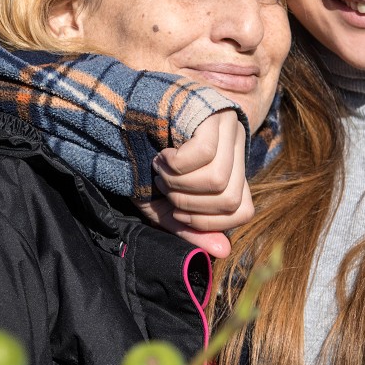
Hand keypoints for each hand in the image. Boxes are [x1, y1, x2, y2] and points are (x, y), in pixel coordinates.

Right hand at [137, 110, 252, 257]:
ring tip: (161, 170)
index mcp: (233, 166)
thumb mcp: (166, 203)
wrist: (121, 116)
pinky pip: (205, 153)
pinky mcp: (213, 112)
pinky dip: (177, 164)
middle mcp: (238, 145)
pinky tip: (164, 154)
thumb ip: (192, 229)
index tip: (177, 211)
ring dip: (179, 183)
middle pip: (230, 199)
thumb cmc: (144, 161)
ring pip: (218, 179)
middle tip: (164, 187)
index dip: (209, 223)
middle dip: (189, 204)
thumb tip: (224, 251)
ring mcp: (229, 126)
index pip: (243, 211)